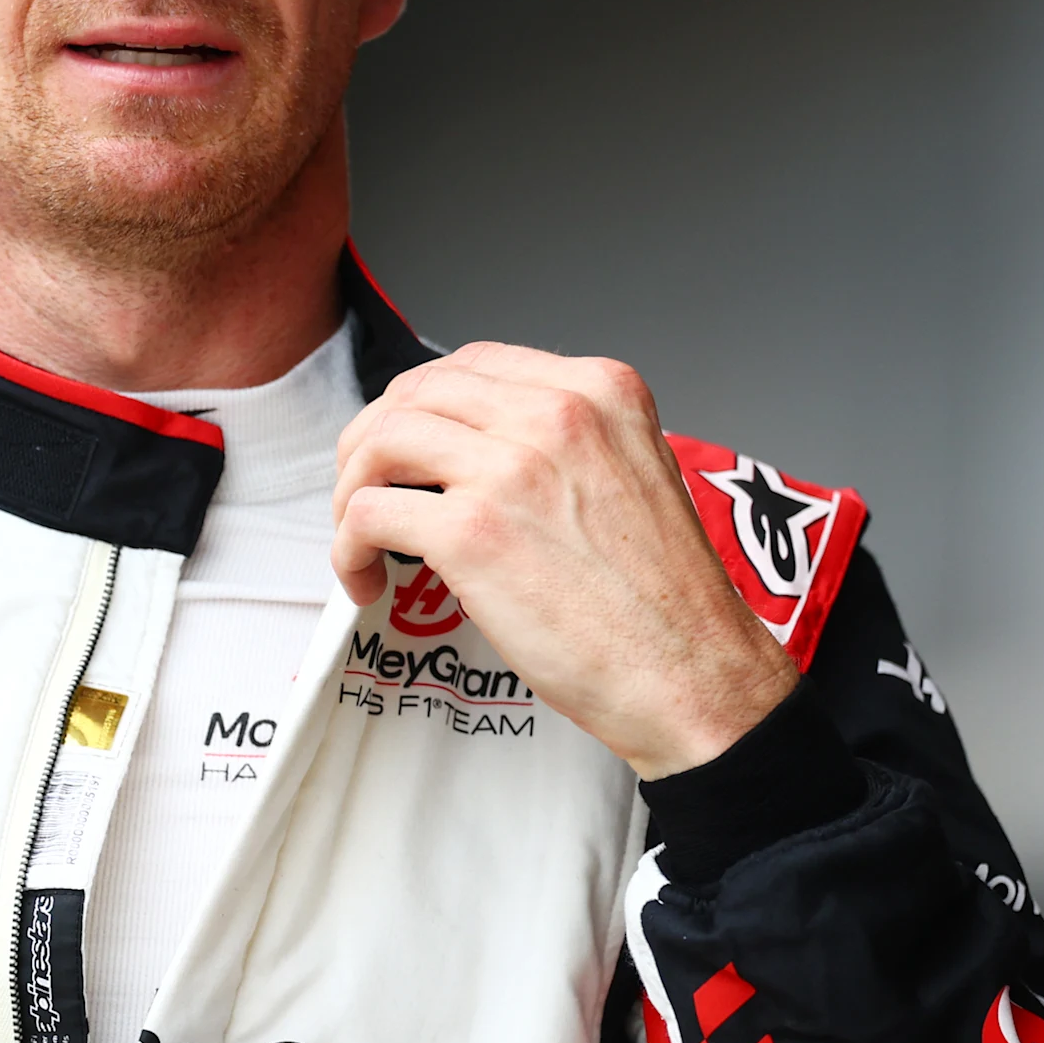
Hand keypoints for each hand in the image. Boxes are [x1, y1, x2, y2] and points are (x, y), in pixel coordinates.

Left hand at [329, 343, 795, 778]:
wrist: (694, 678)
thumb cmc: (664, 603)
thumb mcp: (633, 474)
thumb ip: (565, 444)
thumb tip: (474, 447)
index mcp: (601, 390)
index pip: (474, 364)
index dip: (424, 406)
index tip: (410, 451)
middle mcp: (557, 412)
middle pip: (418, 392)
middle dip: (374, 441)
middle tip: (367, 491)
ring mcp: (511, 467)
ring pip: (381, 441)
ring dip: (352, 490)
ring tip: (362, 537)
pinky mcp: (473, 531)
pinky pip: (369, 513)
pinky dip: (348, 546)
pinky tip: (367, 579)